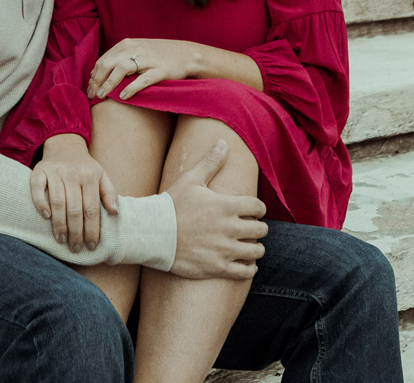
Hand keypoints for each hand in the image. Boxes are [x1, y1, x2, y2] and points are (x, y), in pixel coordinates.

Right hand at [30, 133, 118, 252]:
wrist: (64, 144)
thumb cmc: (84, 167)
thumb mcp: (102, 175)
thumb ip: (109, 193)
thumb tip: (115, 212)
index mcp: (90, 177)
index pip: (91, 209)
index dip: (92, 229)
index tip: (91, 246)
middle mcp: (73, 174)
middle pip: (75, 209)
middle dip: (76, 232)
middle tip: (75, 248)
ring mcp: (55, 172)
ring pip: (58, 202)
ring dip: (59, 224)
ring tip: (61, 240)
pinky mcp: (39, 171)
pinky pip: (38, 189)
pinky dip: (41, 203)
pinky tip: (45, 217)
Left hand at [88, 38, 199, 99]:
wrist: (185, 54)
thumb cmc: (158, 54)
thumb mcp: (137, 50)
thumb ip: (120, 57)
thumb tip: (99, 72)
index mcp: (127, 44)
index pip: (103, 60)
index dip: (94, 75)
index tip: (89, 88)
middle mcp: (135, 49)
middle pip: (108, 64)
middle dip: (97, 81)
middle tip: (92, 95)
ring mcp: (148, 60)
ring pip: (122, 69)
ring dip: (109, 84)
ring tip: (102, 96)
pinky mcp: (160, 70)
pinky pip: (142, 79)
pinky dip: (131, 88)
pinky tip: (123, 96)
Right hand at [165, 140, 267, 279]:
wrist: (152, 233)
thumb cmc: (171, 204)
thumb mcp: (190, 179)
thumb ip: (210, 162)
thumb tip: (223, 142)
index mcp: (226, 205)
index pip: (258, 207)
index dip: (258, 208)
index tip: (253, 211)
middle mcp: (229, 228)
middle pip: (261, 230)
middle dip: (258, 228)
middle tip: (252, 228)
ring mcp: (224, 249)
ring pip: (256, 251)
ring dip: (256, 248)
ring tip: (250, 246)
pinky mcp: (217, 267)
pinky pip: (244, 271)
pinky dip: (249, 268)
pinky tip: (246, 264)